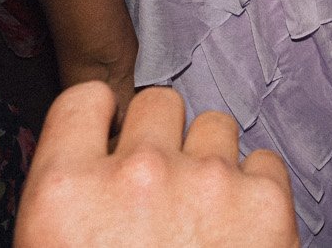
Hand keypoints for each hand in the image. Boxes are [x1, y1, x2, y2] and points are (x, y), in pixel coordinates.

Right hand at [16, 83, 296, 247]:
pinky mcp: (266, 203)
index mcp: (65, 193)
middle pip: (158, 103)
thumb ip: (71, 208)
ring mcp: (207, 183)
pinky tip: (241, 231)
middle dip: (162, 140)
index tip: (111, 136)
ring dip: (211, 160)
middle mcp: (137, 174)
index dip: (102, 118)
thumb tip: (92, 176)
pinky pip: (264, 161)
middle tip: (163, 191)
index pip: (83, 100)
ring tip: (204, 216)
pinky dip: (256, 189)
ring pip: (216, 126)